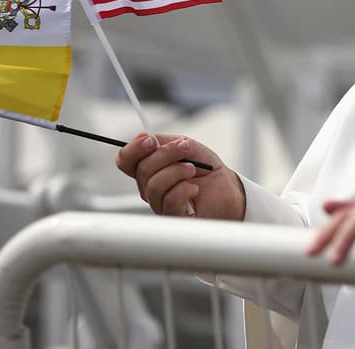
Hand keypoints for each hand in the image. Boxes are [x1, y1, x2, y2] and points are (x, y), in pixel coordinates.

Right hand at [116, 133, 243, 219]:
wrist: (228, 189)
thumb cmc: (206, 170)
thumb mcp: (187, 147)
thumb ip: (164, 142)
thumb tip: (145, 137)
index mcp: (149, 170)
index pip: (125, 161)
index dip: (133, 149)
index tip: (149, 139)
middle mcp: (149, 189)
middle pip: (142, 170)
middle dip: (166, 153)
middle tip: (185, 147)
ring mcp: (160, 205)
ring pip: (154, 185)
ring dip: (178, 171)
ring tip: (193, 169)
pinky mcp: (173, 217)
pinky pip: (170, 200)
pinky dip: (186, 189)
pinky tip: (195, 189)